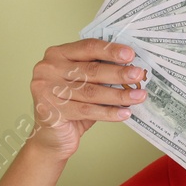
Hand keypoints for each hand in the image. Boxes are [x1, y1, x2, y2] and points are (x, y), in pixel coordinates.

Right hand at [28, 38, 145, 158]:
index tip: (130, 54)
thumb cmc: (71, 105)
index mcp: (57, 54)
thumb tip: (130, 69)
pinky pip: (87, 111)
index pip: (88, 47)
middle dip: (119, 73)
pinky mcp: (51, 110)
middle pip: (91, 70)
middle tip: (139, 75)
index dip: (110, 50)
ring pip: (91, 91)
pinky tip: (124, 113)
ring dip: (119, 94)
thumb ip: (98, 73)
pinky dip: (109, 112)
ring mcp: (47, 89)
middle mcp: (48, 69)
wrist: (52, 137)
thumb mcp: (82, 83)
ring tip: (138, 96)